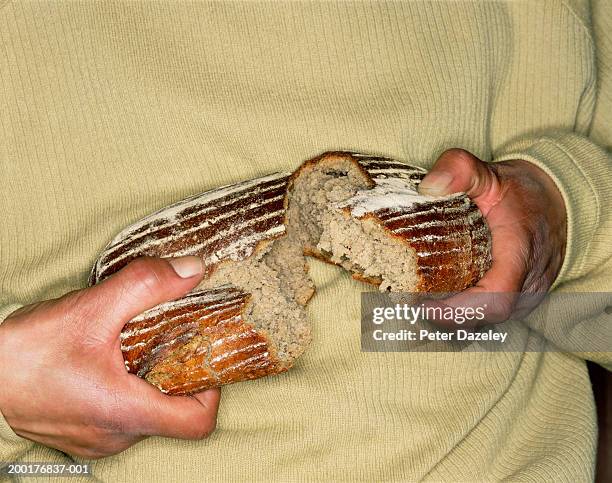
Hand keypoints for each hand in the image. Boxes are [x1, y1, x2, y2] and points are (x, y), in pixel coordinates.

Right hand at [0, 256, 219, 458]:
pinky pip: (121, 415)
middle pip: (175, 412)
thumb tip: (192, 270)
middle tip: (169, 339)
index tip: (201, 356)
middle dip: (179, 373)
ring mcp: (99, 439)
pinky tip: (112, 361)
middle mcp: (116, 435)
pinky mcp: (83, 434)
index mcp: (125, 412)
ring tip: (137, 346)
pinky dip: (127, 389)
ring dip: (151, 379)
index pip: (198, 420)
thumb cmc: (25, 353)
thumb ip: (146, 286)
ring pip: (148, 413)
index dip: (211, 388)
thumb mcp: (90, 309)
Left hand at [418, 148, 566, 322]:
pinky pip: (487, 318)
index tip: (421, 303)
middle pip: (481, 318)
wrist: (555, 202)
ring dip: (448, 317)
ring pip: (483, 322)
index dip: (456, 310)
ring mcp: (526, 298)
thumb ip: (460, 170)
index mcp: (521, 254)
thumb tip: (429, 186)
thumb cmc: (520, 192)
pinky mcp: (518, 302)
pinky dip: (459, 313)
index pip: (495, 299)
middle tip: (404, 300)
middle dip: (441, 315)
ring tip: (414, 300)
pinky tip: (435, 300)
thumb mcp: (488, 173)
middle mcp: (528, 285)